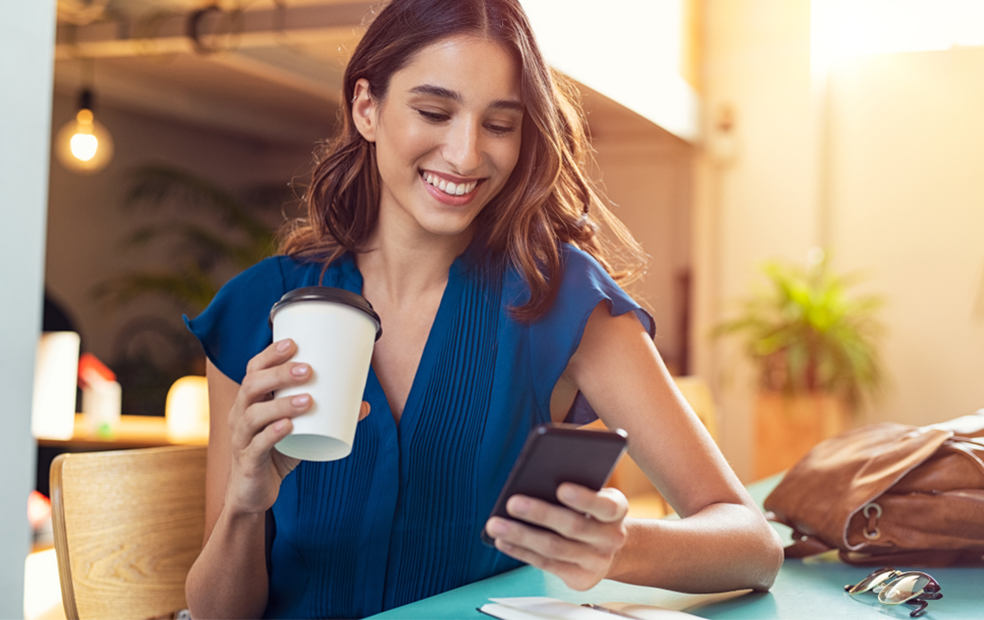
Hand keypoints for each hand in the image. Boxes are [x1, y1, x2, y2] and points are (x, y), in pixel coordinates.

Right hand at [224, 338, 370, 516]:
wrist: (254, 493)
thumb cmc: (277, 452)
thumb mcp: (301, 431)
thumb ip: (328, 416)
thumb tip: (363, 405)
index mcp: (251, 401)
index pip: (254, 370)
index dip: (270, 355)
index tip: (293, 343)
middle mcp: (240, 415)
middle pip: (252, 386)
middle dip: (279, 374)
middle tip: (308, 370)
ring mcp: (241, 439)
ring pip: (254, 414)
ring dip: (281, 404)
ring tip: (308, 399)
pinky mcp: (248, 462)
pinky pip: (257, 445)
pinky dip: (272, 434)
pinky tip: (288, 427)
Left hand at [484, 483, 628, 590]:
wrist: (609, 548)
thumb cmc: (592, 512)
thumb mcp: (593, 494)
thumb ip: (575, 485)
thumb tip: (534, 477)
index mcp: (617, 509)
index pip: (604, 505)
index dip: (584, 498)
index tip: (561, 488)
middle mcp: (611, 538)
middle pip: (573, 527)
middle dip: (540, 514)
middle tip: (512, 502)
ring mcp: (596, 561)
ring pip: (554, 548)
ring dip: (521, 535)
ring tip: (495, 524)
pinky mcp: (580, 579)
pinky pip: (546, 565)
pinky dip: (521, 551)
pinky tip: (503, 540)